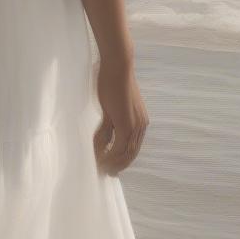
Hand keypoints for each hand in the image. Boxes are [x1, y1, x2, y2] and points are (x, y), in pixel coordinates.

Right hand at [92, 55, 148, 176]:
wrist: (118, 66)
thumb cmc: (114, 81)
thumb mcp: (113, 106)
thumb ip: (110, 124)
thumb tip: (103, 140)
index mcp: (141, 122)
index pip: (133, 148)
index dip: (122, 159)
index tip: (112, 166)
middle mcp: (141, 126)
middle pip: (130, 154)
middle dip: (118, 165)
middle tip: (106, 172)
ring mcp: (134, 126)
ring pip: (124, 153)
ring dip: (111, 162)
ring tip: (100, 168)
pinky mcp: (125, 123)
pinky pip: (116, 146)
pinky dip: (108, 154)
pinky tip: (99, 157)